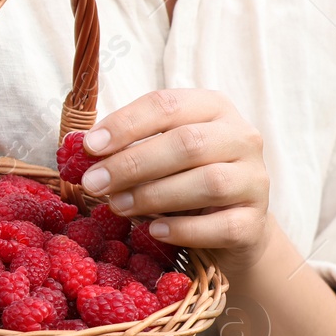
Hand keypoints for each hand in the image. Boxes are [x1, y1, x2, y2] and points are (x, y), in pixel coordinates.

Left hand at [78, 89, 272, 272]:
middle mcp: (241, 137)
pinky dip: (184, 230)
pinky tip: (155, 230)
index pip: (167, 105)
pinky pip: (222, 225)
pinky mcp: (256, 222)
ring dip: (153, 195)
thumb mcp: (157, 154)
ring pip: (209, 182)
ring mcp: (255, 180)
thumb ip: (126, 146)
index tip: (89, 146)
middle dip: (133, 164)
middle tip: (93, 182)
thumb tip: (79, 148)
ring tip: (116, 205)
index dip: (126, 124)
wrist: (233, 227)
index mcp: (212, 108)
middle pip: (187, 144)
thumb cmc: (182, 180)